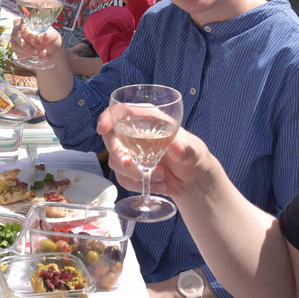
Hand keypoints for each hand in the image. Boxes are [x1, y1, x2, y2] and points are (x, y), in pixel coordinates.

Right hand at [12, 18, 61, 66]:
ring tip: (40, 53)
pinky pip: (17, 52)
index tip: (35, 42)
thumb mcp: (53, 36)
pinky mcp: (17, 47)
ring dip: (27, 51)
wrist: (52, 50)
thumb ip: (49, 36)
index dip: (27, 34)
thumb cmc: (51, 39)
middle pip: (16, 35)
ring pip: (15, 45)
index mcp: (28, 21)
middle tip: (36, 52)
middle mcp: (20, 28)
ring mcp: (17, 38)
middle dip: (26, 45)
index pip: (22, 26)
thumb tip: (45, 36)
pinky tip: (35, 55)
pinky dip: (26, 55)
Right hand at [98, 112, 213, 197]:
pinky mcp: (131, 172)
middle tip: (130, 163)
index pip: (120, 112)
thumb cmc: (194, 156)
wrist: (193, 179)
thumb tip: (176, 147)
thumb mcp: (195, 151)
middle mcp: (135, 134)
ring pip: (116, 162)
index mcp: (148, 119)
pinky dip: (139, 185)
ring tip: (161, 177)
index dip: (107, 118)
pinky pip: (123, 179)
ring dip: (136, 173)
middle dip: (118, 153)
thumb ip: (187, 149)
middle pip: (111, 139)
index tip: (103, 129)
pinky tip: (160, 185)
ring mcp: (131, 154)